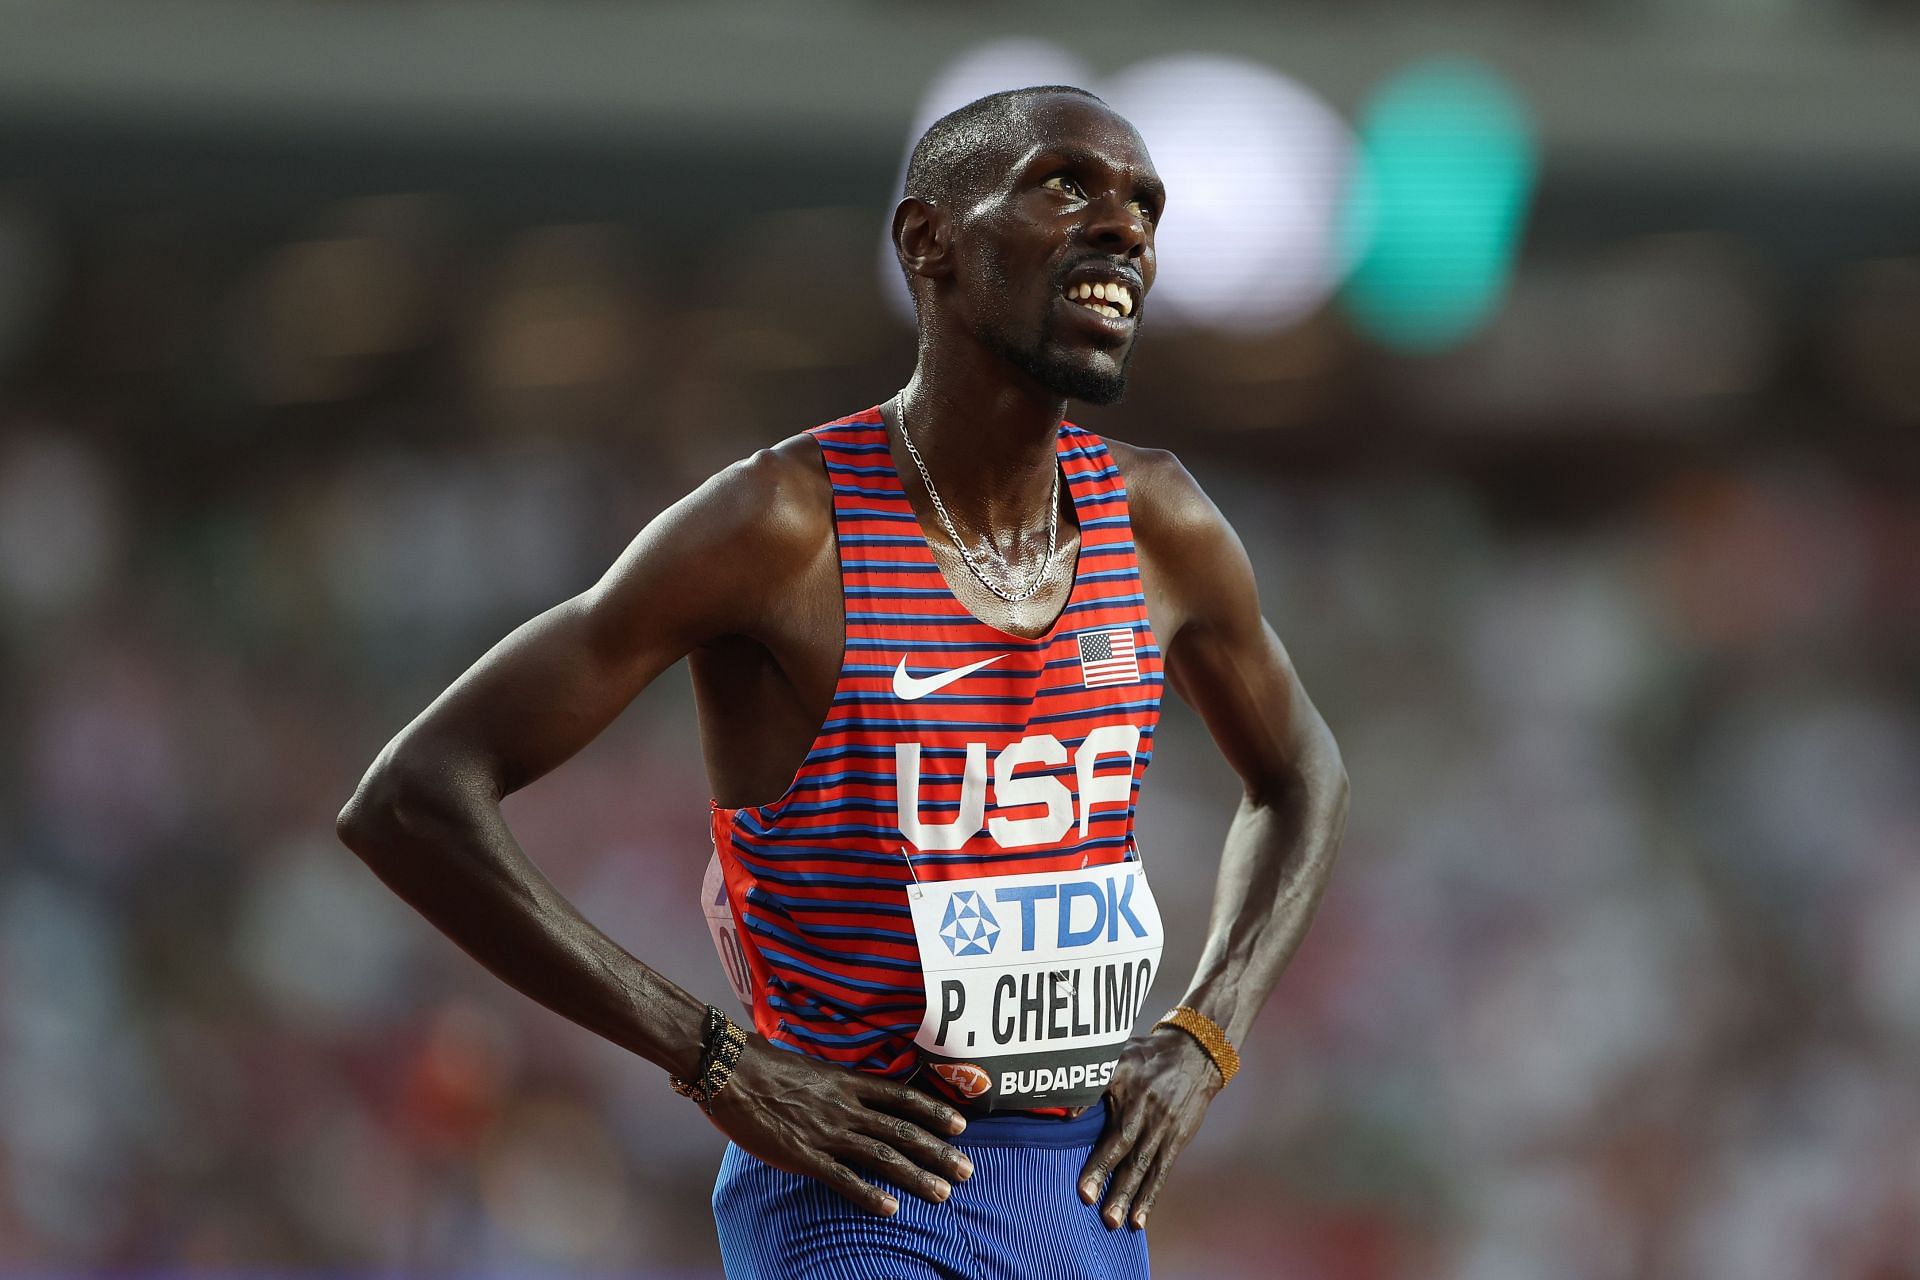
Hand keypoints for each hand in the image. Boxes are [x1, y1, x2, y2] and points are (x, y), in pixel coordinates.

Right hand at [706, 1034, 974, 1215]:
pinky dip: (868, 1193)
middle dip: (938, 1151)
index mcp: (847, 1082)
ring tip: (943, 1192)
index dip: (934, 1112)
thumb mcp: (811, 1065)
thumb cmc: (764, 1063)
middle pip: (902, 1129)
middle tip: (968, 1169)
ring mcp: (827, 1131)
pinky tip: (890, 1208)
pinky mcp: (804, 1154)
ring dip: (916, 1175)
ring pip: (882, 1155)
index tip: (961, 1125)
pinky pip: (842, 1177)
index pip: (902, 1097)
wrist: (730, 1070)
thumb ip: (836, 1082)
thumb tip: (852, 1088)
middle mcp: (845, 1106)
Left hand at [1078, 1028, 1222, 1229]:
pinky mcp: (1177, 1139)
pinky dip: (1150, 1195)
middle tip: (1097, 1210)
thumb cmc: (1146, 1057)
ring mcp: (1164, 1127)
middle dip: (1113, 1182)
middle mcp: (1147, 1112)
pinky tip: (1139, 1218)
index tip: (1084, 1188)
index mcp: (1129, 1090)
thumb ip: (1092, 1081)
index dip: (1099, 1160)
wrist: (1194, 1054)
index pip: (1112, 1130)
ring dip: (1131, 1196)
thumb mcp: (1118, 1056)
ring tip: (1116, 1222)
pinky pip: (1162, 1171)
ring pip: (1145, 1166)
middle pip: (1128, 1152)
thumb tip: (1066, 1112)